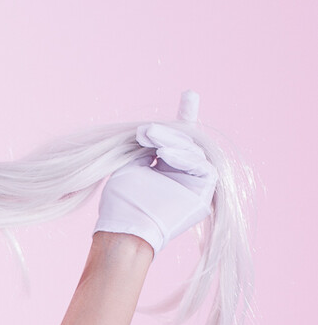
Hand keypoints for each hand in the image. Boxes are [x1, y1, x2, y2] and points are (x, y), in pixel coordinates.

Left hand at [94, 95, 217, 254]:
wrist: (124, 229)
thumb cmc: (121, 202)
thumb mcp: (130, 165)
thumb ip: (146, 147)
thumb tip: (154, 128)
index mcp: (165, 170)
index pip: (177, 140)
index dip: (185, 117)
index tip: (189, 95)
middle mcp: (182, 177)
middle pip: (185, 143)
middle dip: (166, 133)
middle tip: (146, 130)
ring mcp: (194, 186)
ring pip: (193, 152)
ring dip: (171, 142)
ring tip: (150, 139)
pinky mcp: (203, 194)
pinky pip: (203, 167)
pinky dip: (184, 157)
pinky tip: (166, 154)